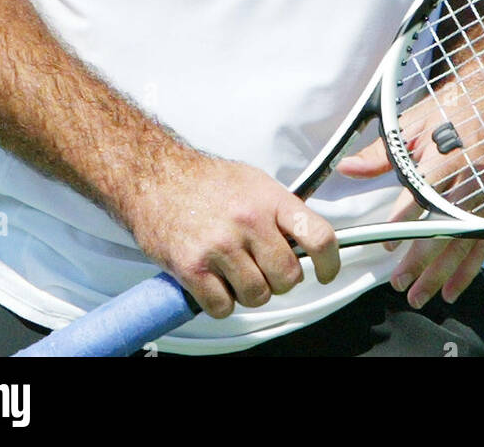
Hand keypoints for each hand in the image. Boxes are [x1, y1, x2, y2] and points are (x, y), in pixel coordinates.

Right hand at [123, 148, 339, 318]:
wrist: (153, 175)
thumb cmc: (204, 180)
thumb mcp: (254, 182)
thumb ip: (281, 211)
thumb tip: (306, 240)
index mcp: (269, 198)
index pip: (317, 236)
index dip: (330, 262)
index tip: (327, 272)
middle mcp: (249, 221)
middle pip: (288, 277)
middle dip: (279, 280)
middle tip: (263, 269)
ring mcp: (220, 245)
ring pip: (257, 296)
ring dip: (248, 292)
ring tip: (233, 272)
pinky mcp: (192, 267)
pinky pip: (223, 307)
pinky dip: (220, 303)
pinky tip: (213, 281)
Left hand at [338, 61, 483, 309]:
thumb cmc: (451, 106)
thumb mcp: (414, 122)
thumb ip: (382, 152)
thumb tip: (346, 168)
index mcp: (448, 151)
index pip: (425, 191)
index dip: (407, 218)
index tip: (388, 242)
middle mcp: (473, 175)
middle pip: (446, 225)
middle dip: (422, 258)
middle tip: (398, 282)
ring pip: (465, 241)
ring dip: (442, 272)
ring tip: (419, 295)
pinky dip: (469, 268)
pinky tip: (451, 289)